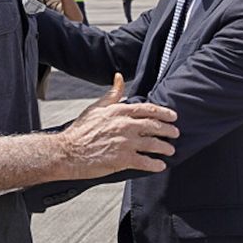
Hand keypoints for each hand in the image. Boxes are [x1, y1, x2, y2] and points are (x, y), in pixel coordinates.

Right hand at [58, 74, 177, 177]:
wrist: (67, 152)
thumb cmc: (80, 130)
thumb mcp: (96, 107)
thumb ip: (112, 94)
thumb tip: (119, 77)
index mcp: (119, 111)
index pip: (148, 109)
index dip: (164, 113)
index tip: (173, 116)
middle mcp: (125, 125)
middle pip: (155, 126)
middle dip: (169, 130)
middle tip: (176, 133)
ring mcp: (125, 143)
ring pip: (153, 144)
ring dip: (165, 147)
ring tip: (170, 150)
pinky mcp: (123, 159)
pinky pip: (145, 161)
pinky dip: (155, 164)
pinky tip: (160, 165)